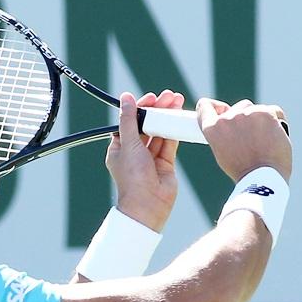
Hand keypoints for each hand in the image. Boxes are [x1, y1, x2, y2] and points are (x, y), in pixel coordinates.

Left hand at [105, 89, 183, 232]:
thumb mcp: (128, 144)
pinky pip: (170, 142)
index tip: (152, 98)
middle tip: (169, 96)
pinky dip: (175, 129)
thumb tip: (126, 97)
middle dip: (158, 109)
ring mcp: (150, 157)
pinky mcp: (165, 162)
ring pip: (160, 131)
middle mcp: (135, 152)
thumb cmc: (133, 178)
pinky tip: (180, 117)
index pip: (130, 121)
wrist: (148, 204)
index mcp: (120, 148)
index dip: (141, 108)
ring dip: (168, 117)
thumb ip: (129, 120)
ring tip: (178, 102)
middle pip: (147, 124)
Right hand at [197, 98, 291, 182]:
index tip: (223, 112)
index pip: (206, 107)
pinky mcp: (266, 113)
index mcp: (213, 130)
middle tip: (252, 141)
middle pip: (239, 107)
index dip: (215, 107)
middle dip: (246, 119)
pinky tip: (275, 139)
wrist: (262, 178)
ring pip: (257, 109)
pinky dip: (276, 123)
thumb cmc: (244, 171)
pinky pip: (274, 111)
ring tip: (264, 143)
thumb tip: (231, 118)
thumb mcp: (223, 153)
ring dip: (262, 121)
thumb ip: (223, 134)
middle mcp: (227, 118)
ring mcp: (247, 114)